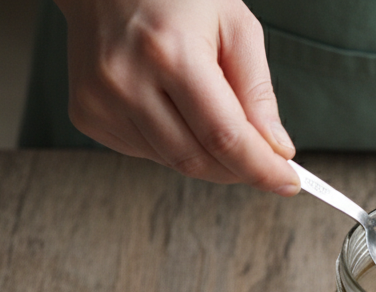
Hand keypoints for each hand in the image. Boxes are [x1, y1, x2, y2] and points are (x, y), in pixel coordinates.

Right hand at [55, 0, 299, 193]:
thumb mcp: (234, 25)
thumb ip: (257, 90)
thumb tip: (275, 150)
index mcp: (169, 53)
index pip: (223, 136)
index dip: (260, 168)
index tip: (288, 182)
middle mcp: (128, 81)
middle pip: (197, 159)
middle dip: (239, 169)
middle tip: (264, 162)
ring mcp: (101, 102)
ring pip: (172, 162)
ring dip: (207, 156)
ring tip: (211, 112)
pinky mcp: (87, 115)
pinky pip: (146, 152)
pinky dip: (174, 143)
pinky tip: (174, 108)